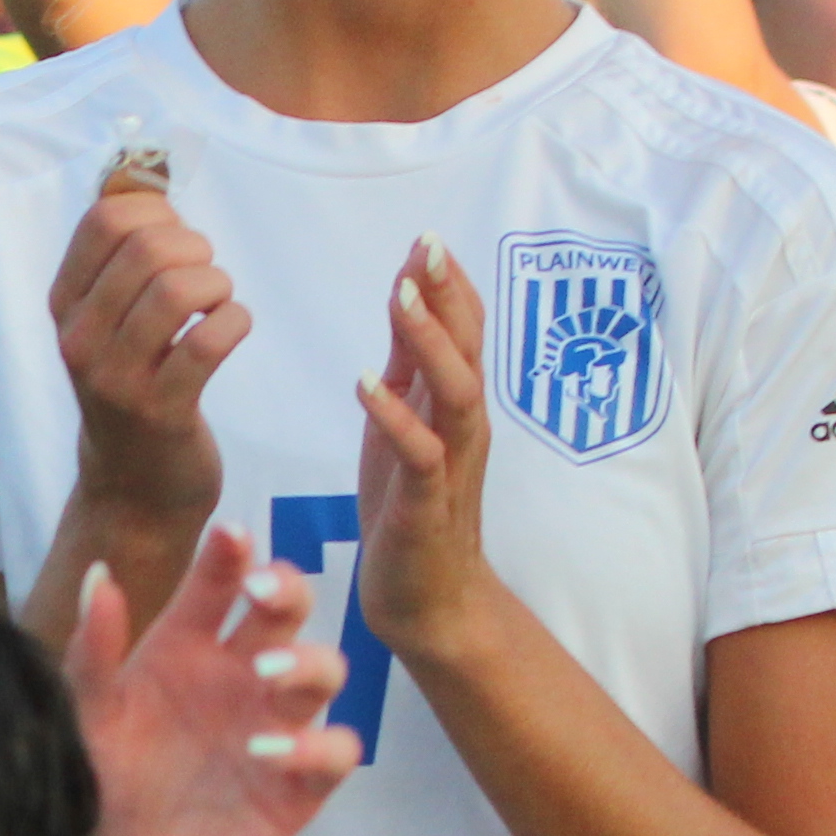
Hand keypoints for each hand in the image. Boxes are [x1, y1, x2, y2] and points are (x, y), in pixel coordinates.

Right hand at [51, 167, 247, 538]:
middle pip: (146, 248)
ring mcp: (116, 378)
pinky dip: (235, 322)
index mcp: (64, 306)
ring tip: (217, 303)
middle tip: (205, 274)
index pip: (105, 220)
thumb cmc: (132, 387)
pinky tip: (229, 330)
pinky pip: (212, 339)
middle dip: (195, 247)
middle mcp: (80, 340)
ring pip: (178, 289)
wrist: (134, 489)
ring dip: (217, 284)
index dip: (158, 213)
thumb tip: (141, 175)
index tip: (173, 239)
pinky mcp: (161, 409)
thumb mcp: (107, 321)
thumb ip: (119, 253)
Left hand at [68, 531, 356, 835]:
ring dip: (307, 662)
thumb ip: (94, 651)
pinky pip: (336, 754)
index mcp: (184, 649)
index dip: (230, 556)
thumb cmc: (92, 787)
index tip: (230, 535)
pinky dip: (319, 746)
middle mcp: (236, 679)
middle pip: (286, 613)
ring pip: (324, 672)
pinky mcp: (295, 790)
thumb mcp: (85, 717)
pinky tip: (270, 752)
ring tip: (266, 674)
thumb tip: (102, 574)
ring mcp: (272, 730)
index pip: (218, 585)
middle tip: (263, 591)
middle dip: (287, 590)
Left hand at [352, 238, 509, 665]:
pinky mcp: (428, 504)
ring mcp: (452, 465)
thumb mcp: (403, 423)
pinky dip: (395, 416)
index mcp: (454, 405)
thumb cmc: (412, 506)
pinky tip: (366, 384)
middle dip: (450, 296)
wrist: (427, 599)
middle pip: (468, 348)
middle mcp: (464, 427)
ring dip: (430, 342)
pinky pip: (420, 453)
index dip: (448, 285)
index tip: (427, 236)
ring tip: (401, 297)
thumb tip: (406, 295)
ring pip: (456, 392)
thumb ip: (408, 366)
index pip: (463, 332)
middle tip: (428, 245)